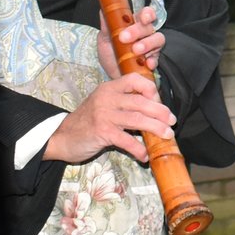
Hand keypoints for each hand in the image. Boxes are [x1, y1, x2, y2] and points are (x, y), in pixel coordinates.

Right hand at [46, 72, 174, 163]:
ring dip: (155, 128)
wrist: (62, 137)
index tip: (160, 101)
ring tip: (167, 135)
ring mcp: (104, 115)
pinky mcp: (101, 133)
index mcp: (109, 88)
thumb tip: (153, 109)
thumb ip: (123, 102)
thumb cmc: (87, 122)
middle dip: (160, 112)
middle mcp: (106, 98)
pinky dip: (138, 149)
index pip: (134, 80)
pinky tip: (145, 155)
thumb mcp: (103, 104)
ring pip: (137, 119)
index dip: (151, 89)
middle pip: (140, 101)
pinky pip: (126, 141)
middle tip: (172, 121)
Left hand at [96, 6, 163, 78]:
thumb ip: (106, 25)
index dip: (147, 14)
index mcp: (134, 25)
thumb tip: (103, 10)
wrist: (112, 74)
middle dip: (138, 31)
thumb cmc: (110, 54)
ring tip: (135, 50)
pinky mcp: (152, 61)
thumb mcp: (104, 39)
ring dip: (147, 43)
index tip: (142, 18)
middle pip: (149, 26)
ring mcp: (150, 47)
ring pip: (158, 39)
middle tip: (124, 38)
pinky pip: (157, 58)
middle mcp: (145, 34)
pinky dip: (152, 60)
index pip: (146, 14)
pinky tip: (146, 63)